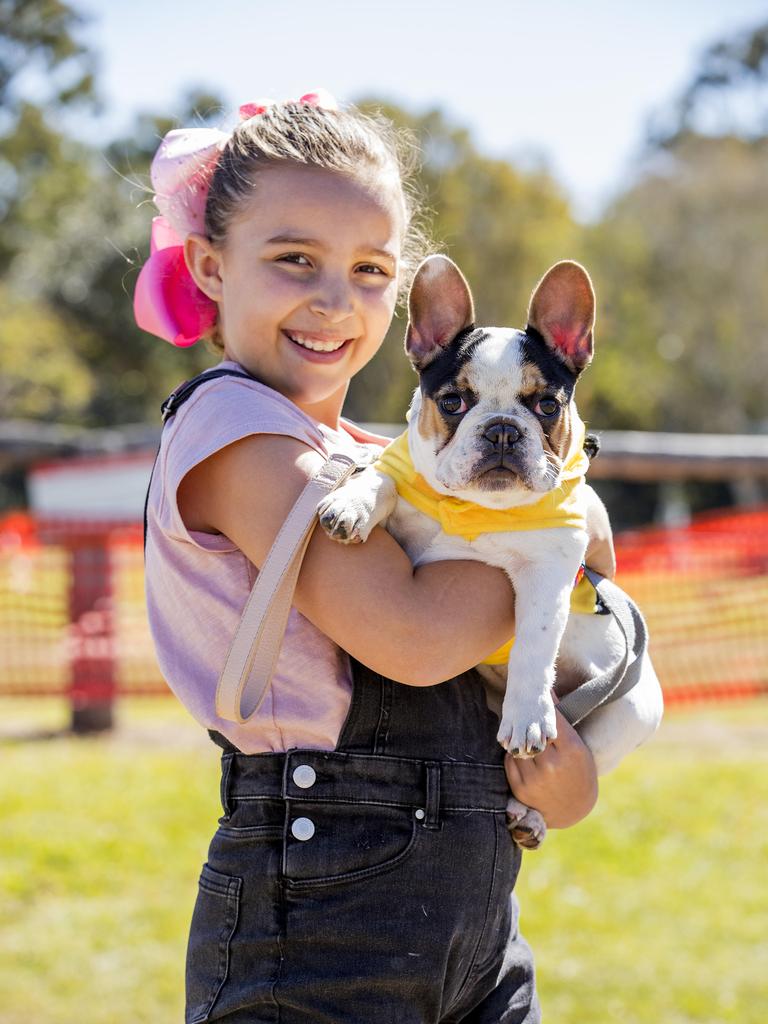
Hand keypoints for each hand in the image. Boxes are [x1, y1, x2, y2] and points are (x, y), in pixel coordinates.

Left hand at [503, 709, 597, 828]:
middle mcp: (552, 765)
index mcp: (571, 751)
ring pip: (518, 745)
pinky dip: (514, 755)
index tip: (536, 700)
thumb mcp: (577, 747)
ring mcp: (535, 778)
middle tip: (525, 716)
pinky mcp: (521, 788)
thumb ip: (560, 724)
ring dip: (519, 740)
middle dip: (528, 724)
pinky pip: (509, 760)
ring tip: (524, 737)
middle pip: (531, 731)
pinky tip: (522, 755)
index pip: (550, 718)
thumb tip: (546, 692)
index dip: (542, 708)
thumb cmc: (578, 772)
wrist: (573, 809)